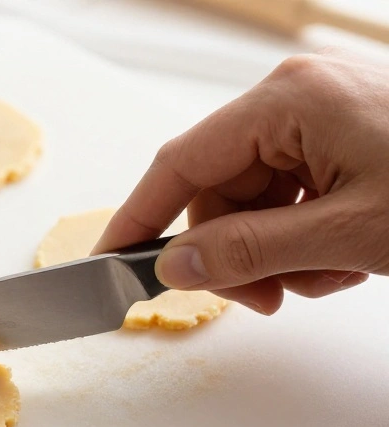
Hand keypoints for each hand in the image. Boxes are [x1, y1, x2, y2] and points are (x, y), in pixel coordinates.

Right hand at [94, 49, 388, 314]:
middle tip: (266, 299)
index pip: (181, 164)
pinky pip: (294, 189)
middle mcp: (299, 95)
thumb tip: (175, 267)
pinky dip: (306, 233)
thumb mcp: (344, 233)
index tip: (109, 260)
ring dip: (278, 250)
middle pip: (221, 187)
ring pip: (259, 196)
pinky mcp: (349, 131)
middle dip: (236, 252)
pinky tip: (344, 257)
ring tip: (329, 276)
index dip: (139, 218)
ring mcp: (325, 111)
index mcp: (289, 100)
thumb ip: (250, 251)